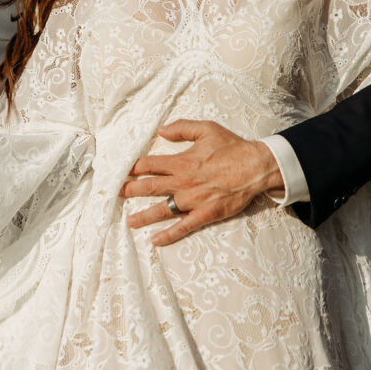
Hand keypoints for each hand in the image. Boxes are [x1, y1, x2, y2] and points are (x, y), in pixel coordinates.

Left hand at [118, 120, 282, 246]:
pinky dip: (168, 235)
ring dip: (143, 216)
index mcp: (182, 161)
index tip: (121, 171)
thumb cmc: (232, 147)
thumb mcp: (206, 129)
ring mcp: (193, 200)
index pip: (149, 165)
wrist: (255, 167)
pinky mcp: (205, 214)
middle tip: (115, 196)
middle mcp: (183, 182)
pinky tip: (155, 241)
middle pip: (150, 187)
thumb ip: (182, 128)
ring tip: (129, 222)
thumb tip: (161, 130)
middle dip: (130, 191)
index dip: (133, 168)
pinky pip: (183, 227)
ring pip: (162, 209)